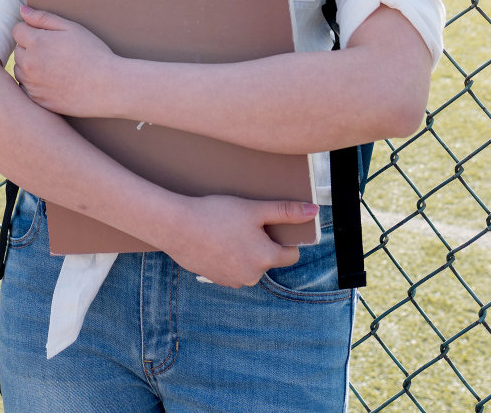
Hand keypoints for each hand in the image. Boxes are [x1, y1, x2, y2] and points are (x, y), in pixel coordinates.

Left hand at [9, 6, 123, 116]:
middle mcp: (29, 64)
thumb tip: (22, 10)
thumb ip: (43, 18)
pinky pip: (27, 88)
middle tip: (55, 52)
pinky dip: (35, 84)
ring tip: (55, 67)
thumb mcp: (71, 28)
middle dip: (30, 48)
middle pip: (18, 50)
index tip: (48, 36)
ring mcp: (32, 84)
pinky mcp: (37, 100)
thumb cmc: (93, 53)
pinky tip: (54, 82)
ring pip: (20, 70)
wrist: (107, 87)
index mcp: (36, 43)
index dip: (31, 30)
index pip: (17, 31)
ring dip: (30, 66)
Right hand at [158, 196, 313, 286]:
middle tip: (245, 223)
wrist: (177, 227)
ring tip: (227, 230)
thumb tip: (314, 211)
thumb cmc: (216, 215)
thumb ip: (285, 211)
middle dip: (262, 243)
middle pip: (268, 259)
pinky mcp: (215, 279)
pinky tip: (215, 240)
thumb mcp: (254, 209)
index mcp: (265, 259)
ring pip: (249, 264)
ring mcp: (232, 280)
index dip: (285, 238)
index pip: (291, 255)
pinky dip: (228, 256)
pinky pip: (231, 268)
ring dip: (244, 251)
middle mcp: (251, 276)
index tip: (271, 225)